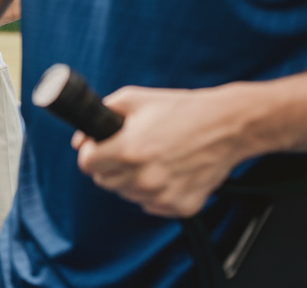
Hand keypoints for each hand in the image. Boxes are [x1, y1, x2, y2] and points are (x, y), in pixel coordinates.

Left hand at [73, 84, 250, 216]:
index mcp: (129, 150)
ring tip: (150, 157)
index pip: (87, 164)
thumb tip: (79, 140)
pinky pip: (151, 204)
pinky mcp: (181, 206)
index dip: (90, 152)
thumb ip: (100, 115)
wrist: (227, 126)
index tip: (98, 146)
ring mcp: (163, 195)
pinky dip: (153, 191)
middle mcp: (144, 177)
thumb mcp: (134, 99)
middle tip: (126, 149)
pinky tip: (166, 171)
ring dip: (130, 179)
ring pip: (126, 194)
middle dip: (108, 164)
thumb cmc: (181, 110)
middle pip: (104, 181)